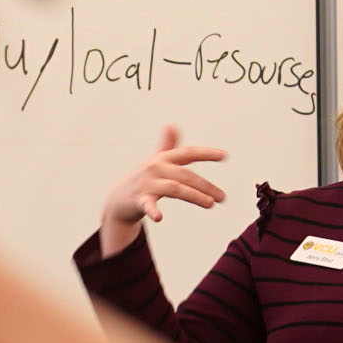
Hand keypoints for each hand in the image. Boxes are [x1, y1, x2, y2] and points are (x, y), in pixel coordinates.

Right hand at [99, 125, 227, 256]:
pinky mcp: (139, 200)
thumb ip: (167, 145)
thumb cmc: (143, 179)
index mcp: (163, 158)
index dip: (205, 153)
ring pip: (175, 188)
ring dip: (194, 196)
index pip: (187, 153)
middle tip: (222, 198)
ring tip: (211, 204)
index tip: (224, 155)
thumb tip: (172, 124)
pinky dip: (153, 210)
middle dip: (206, 186)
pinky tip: (159, 218)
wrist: (118, 199)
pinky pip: (147, 205)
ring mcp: (147, 184)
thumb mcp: (155, 161)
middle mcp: (156, 168)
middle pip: (185, 175)